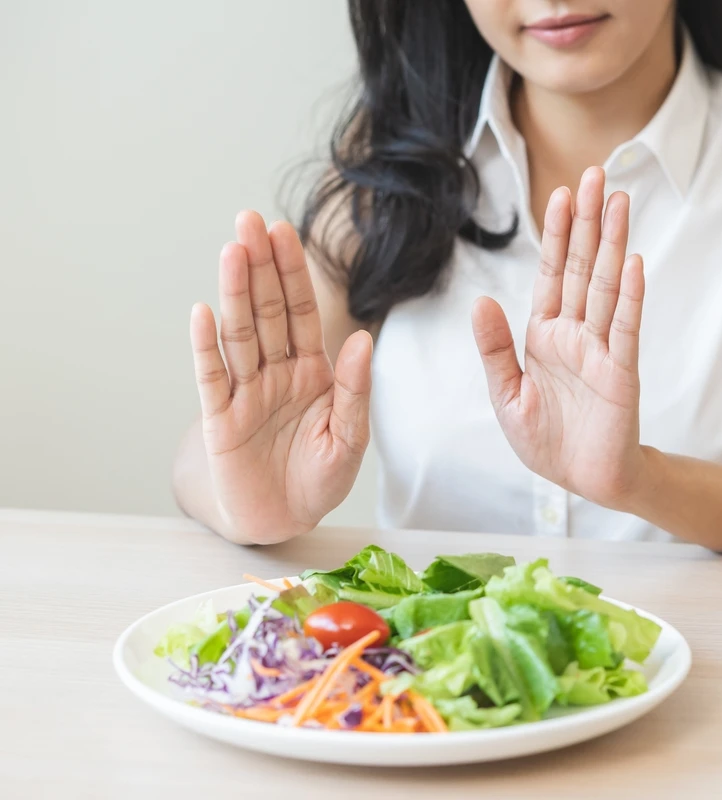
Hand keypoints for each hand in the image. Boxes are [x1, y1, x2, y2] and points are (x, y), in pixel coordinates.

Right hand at [189, 212, 372, 543]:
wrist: (285, 521)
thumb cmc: (319, 477)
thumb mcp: (350, 437)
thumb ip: (354, 389)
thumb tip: (362, 337)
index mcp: (312, 371)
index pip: (300, 312)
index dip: (292, 272)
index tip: (284, 231)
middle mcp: (275, 372)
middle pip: (266, 310)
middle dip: (260, 265)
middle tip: (249, 220)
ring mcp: (245, 393)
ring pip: (239, 334)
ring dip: (235, 292)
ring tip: (231, 250)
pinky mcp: (221, 421)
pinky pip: (213, 378)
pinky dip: (206, 347)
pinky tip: (201, 313)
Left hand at [471, 168, 646, 508]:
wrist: (585, 481)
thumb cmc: (548, 441)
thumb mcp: (507, 395)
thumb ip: (495, 349)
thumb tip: (480, 300)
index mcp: (544, 336)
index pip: (551, 274)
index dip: (557, 234)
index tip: (562, 193)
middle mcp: (575, 334)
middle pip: (581, 267)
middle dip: (587, 222)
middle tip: (597, 175)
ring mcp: (601, 350)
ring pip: (606, 286)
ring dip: (612, 243)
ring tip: (619, 202)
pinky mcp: (621, 373)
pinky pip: (625, 329)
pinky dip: (628, 296)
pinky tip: (632, 263)